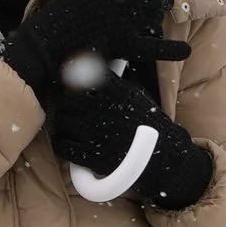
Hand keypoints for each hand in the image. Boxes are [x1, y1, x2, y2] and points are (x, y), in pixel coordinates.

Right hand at [1, 0, 187, 103]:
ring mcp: (122, 21)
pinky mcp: (122, 45)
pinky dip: (172, 49)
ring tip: (146, 35)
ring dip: (153, 29)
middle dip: (153, 12)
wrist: (43, 46)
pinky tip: (184, 50)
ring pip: (153, 22)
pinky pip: (155, 46)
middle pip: (151, 2)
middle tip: (146, 22)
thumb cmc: (55, 20)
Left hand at [47, 74, 214, 212]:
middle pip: (68, 100)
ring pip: (62, 121)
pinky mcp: (90, 155)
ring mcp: (95, 133)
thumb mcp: (137, 96)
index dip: (76, 84)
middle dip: (67, 104)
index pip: (83, 79)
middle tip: (70, 110)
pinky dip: (62, 144)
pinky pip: (63, 145)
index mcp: (116, 92)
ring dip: (63, 123)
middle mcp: (103, 110)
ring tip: (69, 126)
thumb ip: (115, 84)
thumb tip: (93, 69)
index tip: (77, 90)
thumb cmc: (150, 125)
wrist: (163, 157)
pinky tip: (68, 143)